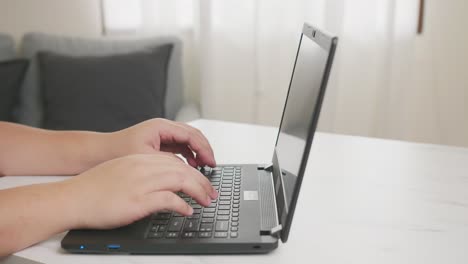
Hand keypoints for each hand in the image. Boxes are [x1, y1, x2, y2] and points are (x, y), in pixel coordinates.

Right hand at [63, 153, 217, 228]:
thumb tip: (160, 183)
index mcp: (139, 159)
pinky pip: (169, 199)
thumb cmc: (92, 188)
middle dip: (201, 181)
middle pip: (182, 169)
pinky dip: (182, 205)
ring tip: (207, 200)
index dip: (191, 171)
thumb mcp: (121, 171)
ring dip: (198, 191)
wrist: (72, 198)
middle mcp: (142, 167)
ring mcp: (141, 182)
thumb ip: (141, 173)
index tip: (201, 181)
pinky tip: (187, 210)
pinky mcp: (138, 200)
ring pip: (181, 180)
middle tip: (211, 192)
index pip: (174, 161)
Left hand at [111, 118, 215, 167]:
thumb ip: (169, 162)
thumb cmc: (116, 152)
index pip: (191, 135)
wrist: (96, 154)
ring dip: (198, 153)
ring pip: (188, 141)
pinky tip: (191, 166)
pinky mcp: (158, 143)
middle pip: (193, 135)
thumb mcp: (145, 158)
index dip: (204, 149)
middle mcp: (163, 128)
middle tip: (212, 165)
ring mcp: (161, 135)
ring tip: (204, 167)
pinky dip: (188, 156)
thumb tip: (187, 169)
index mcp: (161, 127)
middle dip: (205, 150)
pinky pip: (180, 147)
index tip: (210, 162)